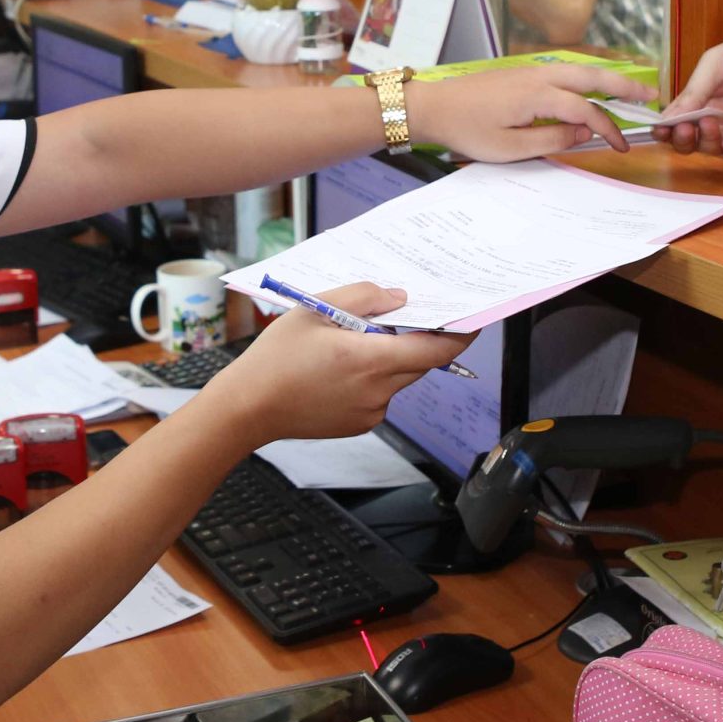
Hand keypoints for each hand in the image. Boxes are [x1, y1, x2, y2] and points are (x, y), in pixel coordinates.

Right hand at [209, 283, 475, 442]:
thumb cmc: (276, 358)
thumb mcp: (315, 310)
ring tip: (348, 346)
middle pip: (418, 362)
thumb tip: (399, 298)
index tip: (473, 321)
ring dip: (388, 359)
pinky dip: (372, 379)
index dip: (460, 335)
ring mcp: (371, 412)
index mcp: (369, 359)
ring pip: (398, 378)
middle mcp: (378, 391)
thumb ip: (363, 297)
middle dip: (414, 339)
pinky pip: (381, 396)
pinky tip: (338, 372)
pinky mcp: (360, 424)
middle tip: (396, 319)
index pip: (435, 350)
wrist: (248, 408)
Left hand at [408, 63, 643, 158]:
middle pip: (592, 76)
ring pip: (580, 68)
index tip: (621, 147)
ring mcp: (531, 70)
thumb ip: (551, 140)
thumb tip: (584, 135)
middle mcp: (540, 75)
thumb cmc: (467, 129)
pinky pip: (565, 69)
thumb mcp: (510, 147)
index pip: (587, 111)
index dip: (608, 129)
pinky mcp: (523, 72)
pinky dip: (587, 74)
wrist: (433, 106)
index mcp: (539, 95)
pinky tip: (594, 83)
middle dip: (624, 85)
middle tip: (651, 94)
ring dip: (608, 76)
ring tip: (631, 86)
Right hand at [659, 28, 722, 162]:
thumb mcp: (716, 64)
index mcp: (703, 98)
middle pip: (689, 139)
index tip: (658, 129)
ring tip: (709, 124)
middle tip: (682, 129)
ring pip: (710, 150)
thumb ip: (693, 90)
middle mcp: (716, 117)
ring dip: (704, 142)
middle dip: (681, 138)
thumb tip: (668, 116)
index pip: (677, 119)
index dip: (666, 127)